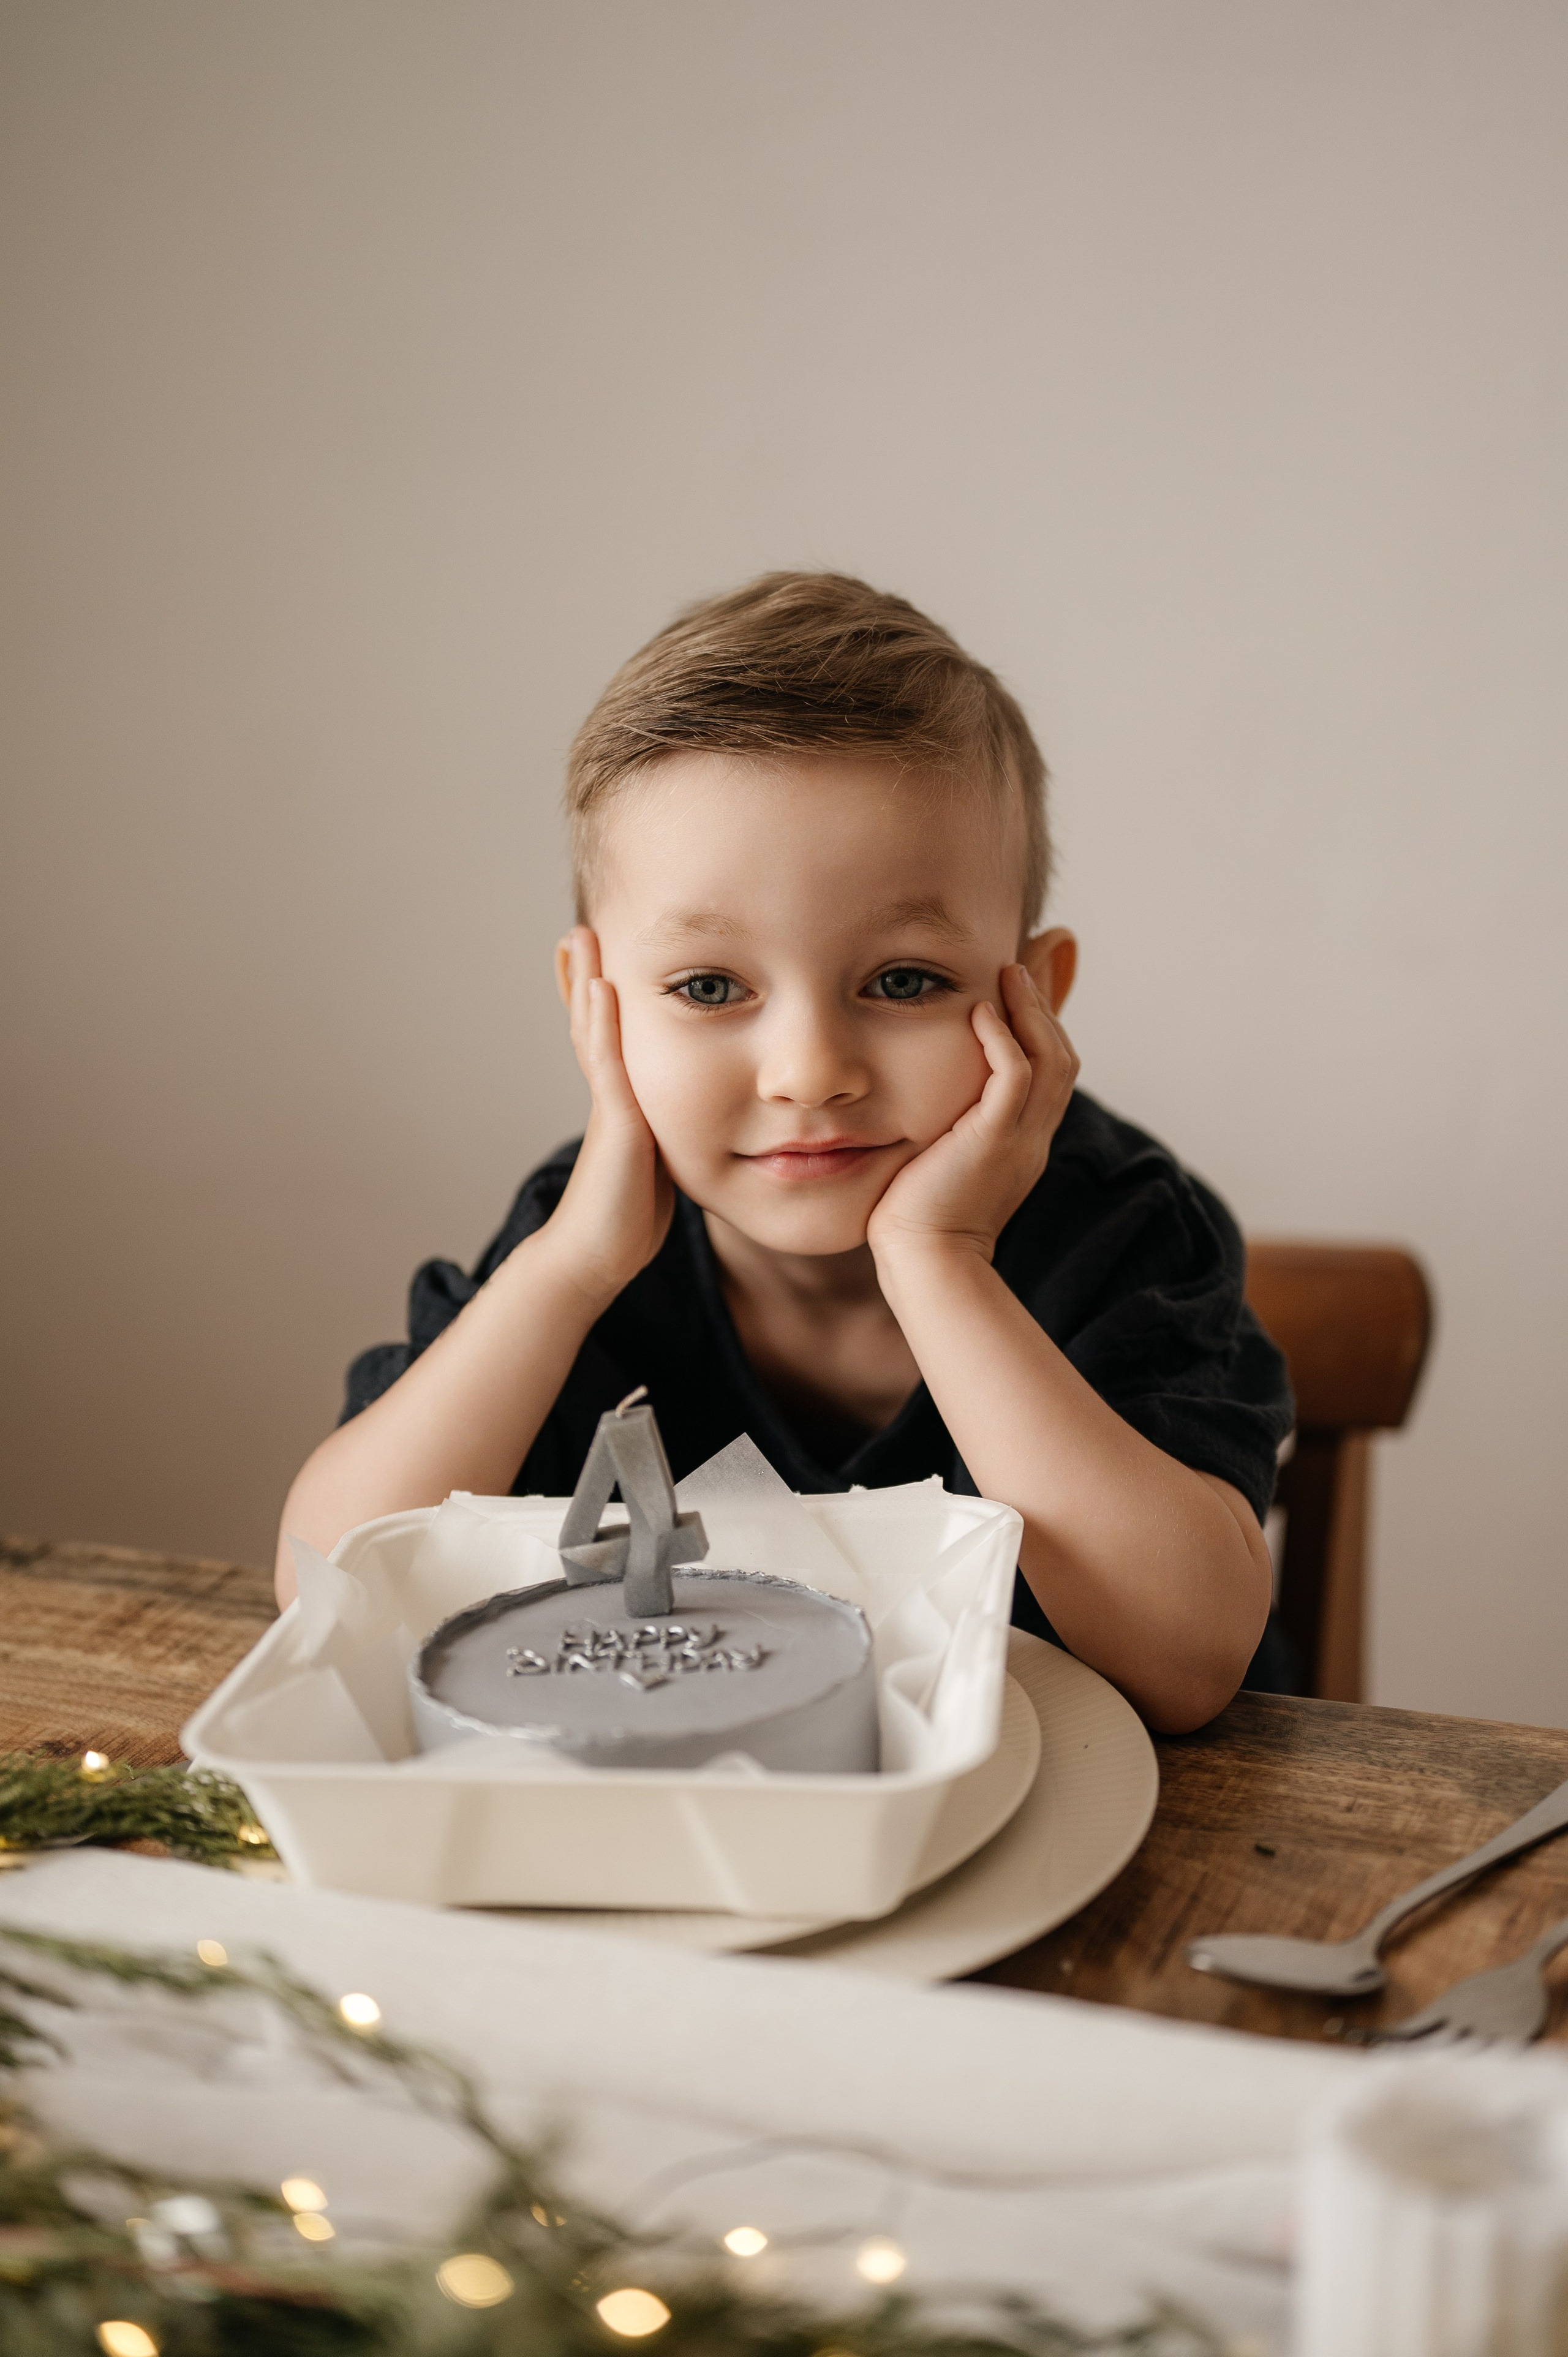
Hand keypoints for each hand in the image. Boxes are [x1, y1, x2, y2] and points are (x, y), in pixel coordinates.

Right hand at [545, 927, 674, 1304]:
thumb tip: (703, 1123)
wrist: (599, 1255)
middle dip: (585, 976)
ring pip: (595, 1032)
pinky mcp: (616, 1122)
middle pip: (593, 1023)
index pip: (611, 1039)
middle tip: (577, 930)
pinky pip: (608, 1063)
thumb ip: (668, 1134)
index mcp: (624, 1102)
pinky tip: (601, 987)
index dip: (602, 1001)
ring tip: (580, 936)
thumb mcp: (657, 1162)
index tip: (601, 959)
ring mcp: (609, 1105)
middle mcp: (612, 1095)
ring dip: (586, 981)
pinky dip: (602, 1023)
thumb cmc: (629, 1217)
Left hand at [866, 963, 1078, 1267]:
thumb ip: (950, 1128)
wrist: (924, 1263)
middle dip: (1044, 1009)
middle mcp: (1032, 1139)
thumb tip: (930, 1105)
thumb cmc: (917, 1220)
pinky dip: (1003, 1040)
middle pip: (1063, 1059)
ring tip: (1008, 973)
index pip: (1051, 1075)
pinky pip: (1015, 1078)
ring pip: (1050, 1061)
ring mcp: (1019, 1140)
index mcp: (1024, 1144)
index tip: (1018, 993)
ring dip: (1031, 1012)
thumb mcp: (942, 1163)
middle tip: (1018, 968)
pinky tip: (981, 1013)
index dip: (1041, 1030)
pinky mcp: (993, 1141)